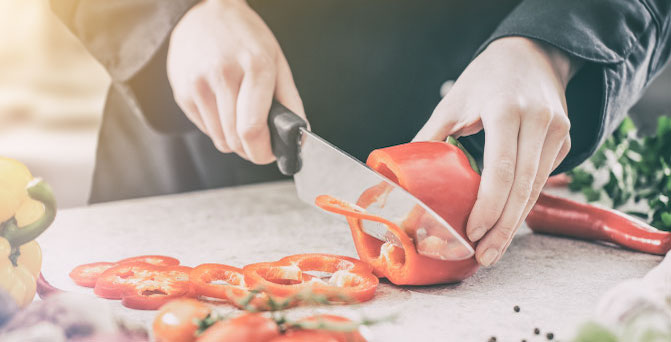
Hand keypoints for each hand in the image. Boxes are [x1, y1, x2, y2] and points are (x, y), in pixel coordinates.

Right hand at [167, 0, 306, 162]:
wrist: (204, 14)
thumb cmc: (246, 38)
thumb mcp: (276, 61)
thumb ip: (290, 101)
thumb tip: (299, 136)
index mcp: (254, 67)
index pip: (252, 129)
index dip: (262, 152)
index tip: (269, 154)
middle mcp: (223, 74)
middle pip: (236, 140)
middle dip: (251, 150)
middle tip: (259, 141)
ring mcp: (199, 84)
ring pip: (220, 140)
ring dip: (235, 141)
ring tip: (241, 120)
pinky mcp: (183, 92)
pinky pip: (205, 130)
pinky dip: (218, 129)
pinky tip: (223, 108)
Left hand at [414, 37, 579, 265]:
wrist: (533, 53)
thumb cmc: (485, 78)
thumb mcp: (452, 102)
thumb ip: (429, 138)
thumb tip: (402, 177)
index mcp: (506, 109)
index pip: (501, 169)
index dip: (488, 206)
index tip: (471, 233)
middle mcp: (538, 120)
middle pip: (523, 187)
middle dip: (503, 228)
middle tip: (484, 257)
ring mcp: (557, 130)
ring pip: (536, 188)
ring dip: (515, 222)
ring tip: (493, 250)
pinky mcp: (564, 140)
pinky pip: (543, 179)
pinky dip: (524, 204)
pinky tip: (506, 223)